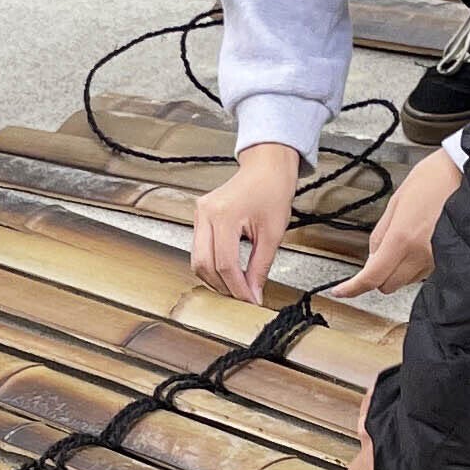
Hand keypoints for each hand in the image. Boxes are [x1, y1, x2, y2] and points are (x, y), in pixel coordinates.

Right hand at [191, 143, 305, 300]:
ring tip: (235, 287)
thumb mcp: (272, 233)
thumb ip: (260, 266)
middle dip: (222, 286)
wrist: (267, 168)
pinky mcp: (199, 216)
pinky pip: (199, 249)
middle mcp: (206, 214)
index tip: (250, 300)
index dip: (238, 288)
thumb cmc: (273, 190)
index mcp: (224, 215)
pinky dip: (211, 264)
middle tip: (242, 298)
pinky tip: (227, 272)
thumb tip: (254, 293)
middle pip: (204, 264)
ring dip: (214, 278)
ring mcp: (199, 214)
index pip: (225, 264)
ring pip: (197, 259)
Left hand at [339, 140, 466, 300]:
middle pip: (387, 285)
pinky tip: (419, 244)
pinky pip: (423, 273)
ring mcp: (436, 261)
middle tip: (379, 255)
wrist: (468, 174)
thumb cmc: (435, 179)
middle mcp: (420, 255)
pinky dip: (415, 266)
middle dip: (378, 275)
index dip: (352, 288)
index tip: (341, 291)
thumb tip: (372, 256)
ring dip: (398, 270)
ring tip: (406, 242)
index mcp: (403, 238)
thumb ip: (381, 233)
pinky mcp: (448, 260)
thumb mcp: (398, 201)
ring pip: (406, 281)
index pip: (372, 276)